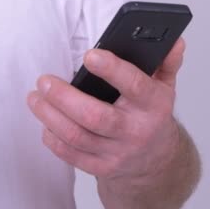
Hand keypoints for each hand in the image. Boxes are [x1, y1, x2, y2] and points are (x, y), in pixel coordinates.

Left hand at [26, 38, 186, 182]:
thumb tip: (174, 40)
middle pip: (95, 116)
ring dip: (50, 116)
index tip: (90, 55)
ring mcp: (118, 153)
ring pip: (77, 136)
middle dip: (64, 97)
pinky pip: (72, 156)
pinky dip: (53, 139)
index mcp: (153, 106)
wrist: (157, 162)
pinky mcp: (102, 168)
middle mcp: (136, 131)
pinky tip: (45, 123)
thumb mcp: (164, 87)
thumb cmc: (152, 115)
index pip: (135, 86)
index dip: (112, 69)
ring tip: (35, 97)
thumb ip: (166, 62)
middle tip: (44, 80)